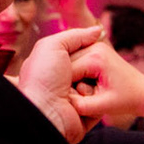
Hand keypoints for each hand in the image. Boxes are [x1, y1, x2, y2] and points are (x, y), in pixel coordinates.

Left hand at [16, 25, 106, 143]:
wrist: (46, 112)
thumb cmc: (44, 78)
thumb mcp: (53, 46)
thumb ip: (74, 36)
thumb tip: (97, 31)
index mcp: (53, 66)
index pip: (79, 52)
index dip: (85, 49)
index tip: (91, 47)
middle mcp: (63, 81)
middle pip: (90, 67)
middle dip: (89, 67)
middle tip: (75, 73)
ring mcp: (74, 97)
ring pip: (96, 83)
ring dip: (90, 85)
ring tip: (76, 91)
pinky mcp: (85, 112)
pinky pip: (99, 102)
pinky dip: (93, 100)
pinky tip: (80, 103)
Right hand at [68, 39, 143, 124]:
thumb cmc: (126, 100)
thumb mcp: (102, 106)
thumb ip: (79, 105)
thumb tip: (62, 100)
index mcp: (96, 58)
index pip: (67, 73)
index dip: (69, 89)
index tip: (79, 99)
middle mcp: (94, 47)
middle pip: (66, 66)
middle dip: (71, 83)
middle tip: (87, 95)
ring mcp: (94, 46)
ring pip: (69, 64)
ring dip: (74, 79)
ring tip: (90, 90)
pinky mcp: (94, 50)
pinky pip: (75, 62)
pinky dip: (78, 75)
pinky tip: (89, 84)